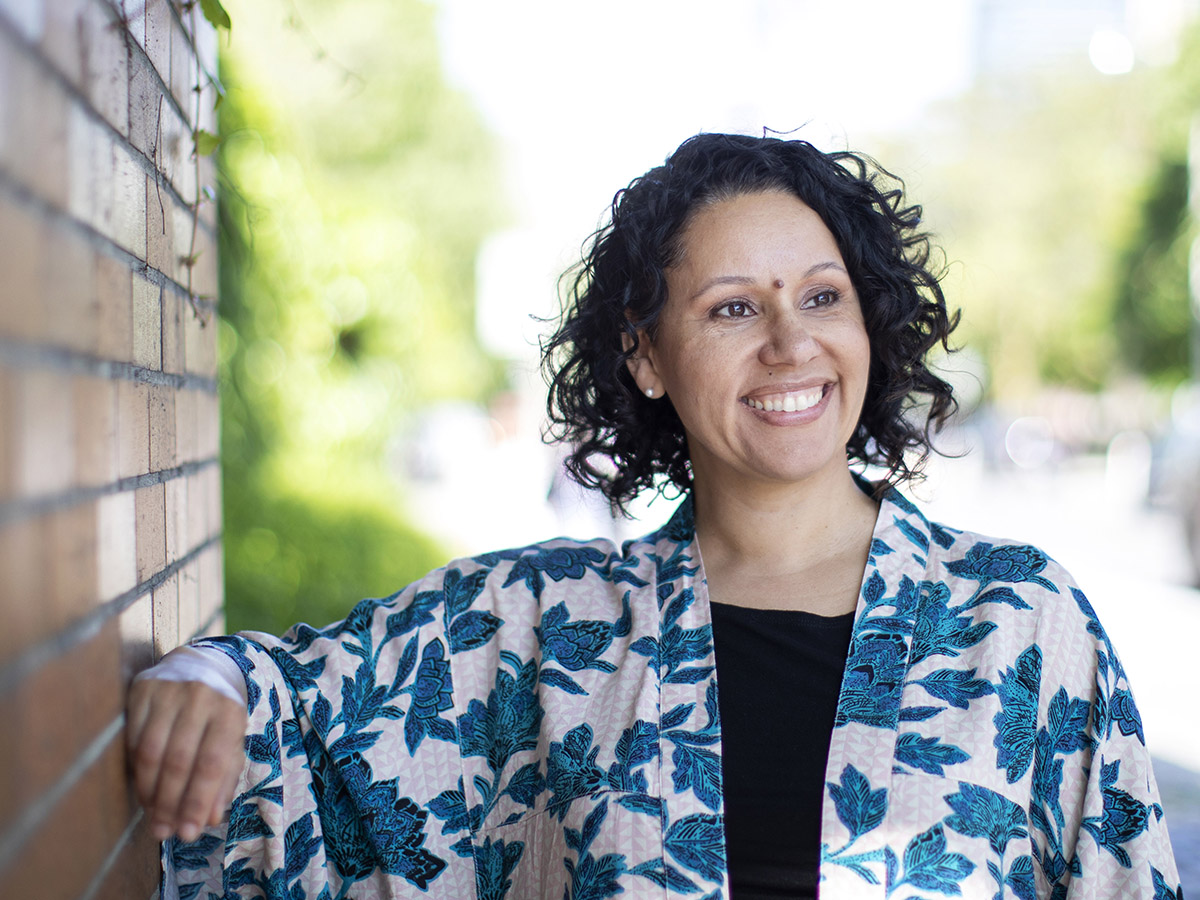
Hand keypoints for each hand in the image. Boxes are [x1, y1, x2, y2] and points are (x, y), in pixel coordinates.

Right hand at [126, 678, 246, 841]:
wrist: (202, 663)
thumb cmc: (220, 712)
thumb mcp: (233, 739)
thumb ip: (225, 777)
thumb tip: (209, 819)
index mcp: (230, 710)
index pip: (212, 763)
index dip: (198, 801)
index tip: (188, 833)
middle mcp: (201, 697)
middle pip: (180, 761)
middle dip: (170, 803)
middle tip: (163, 832)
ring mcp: (170, 691)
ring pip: (151, 752)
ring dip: (149, 791)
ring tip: (152, 815)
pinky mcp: (143, 689)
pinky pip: (133, 737)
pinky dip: (135, 768)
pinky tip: (142, 787)